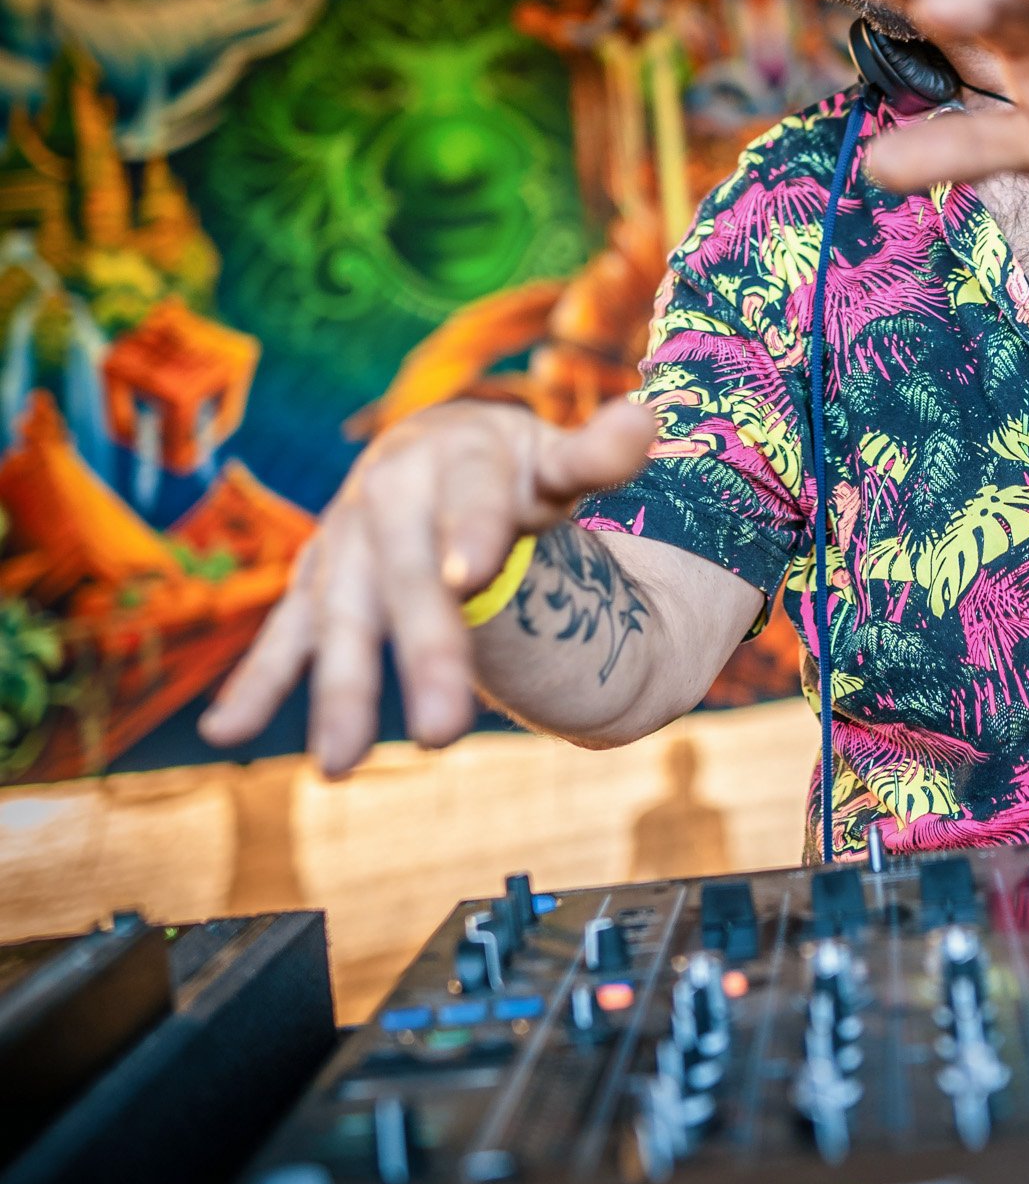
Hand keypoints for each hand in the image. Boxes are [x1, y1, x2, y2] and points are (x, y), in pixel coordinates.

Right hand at [198, 398, 654, 776]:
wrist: (434, 446)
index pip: (467, 498)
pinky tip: (227, 732)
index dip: (469, 532)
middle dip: (420, 649)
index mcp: (454, 456)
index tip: (470, 576)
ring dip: (337, 687)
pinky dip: (256, 679)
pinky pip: (287, 632)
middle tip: (442, 732)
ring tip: (338, 765)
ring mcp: (346, 541)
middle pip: (406, 576)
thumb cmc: (507, 464)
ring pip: (340, 615)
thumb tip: (645, 418)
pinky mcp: (317, 581)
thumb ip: (593, 454)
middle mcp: (388, 495)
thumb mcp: (552, 456)